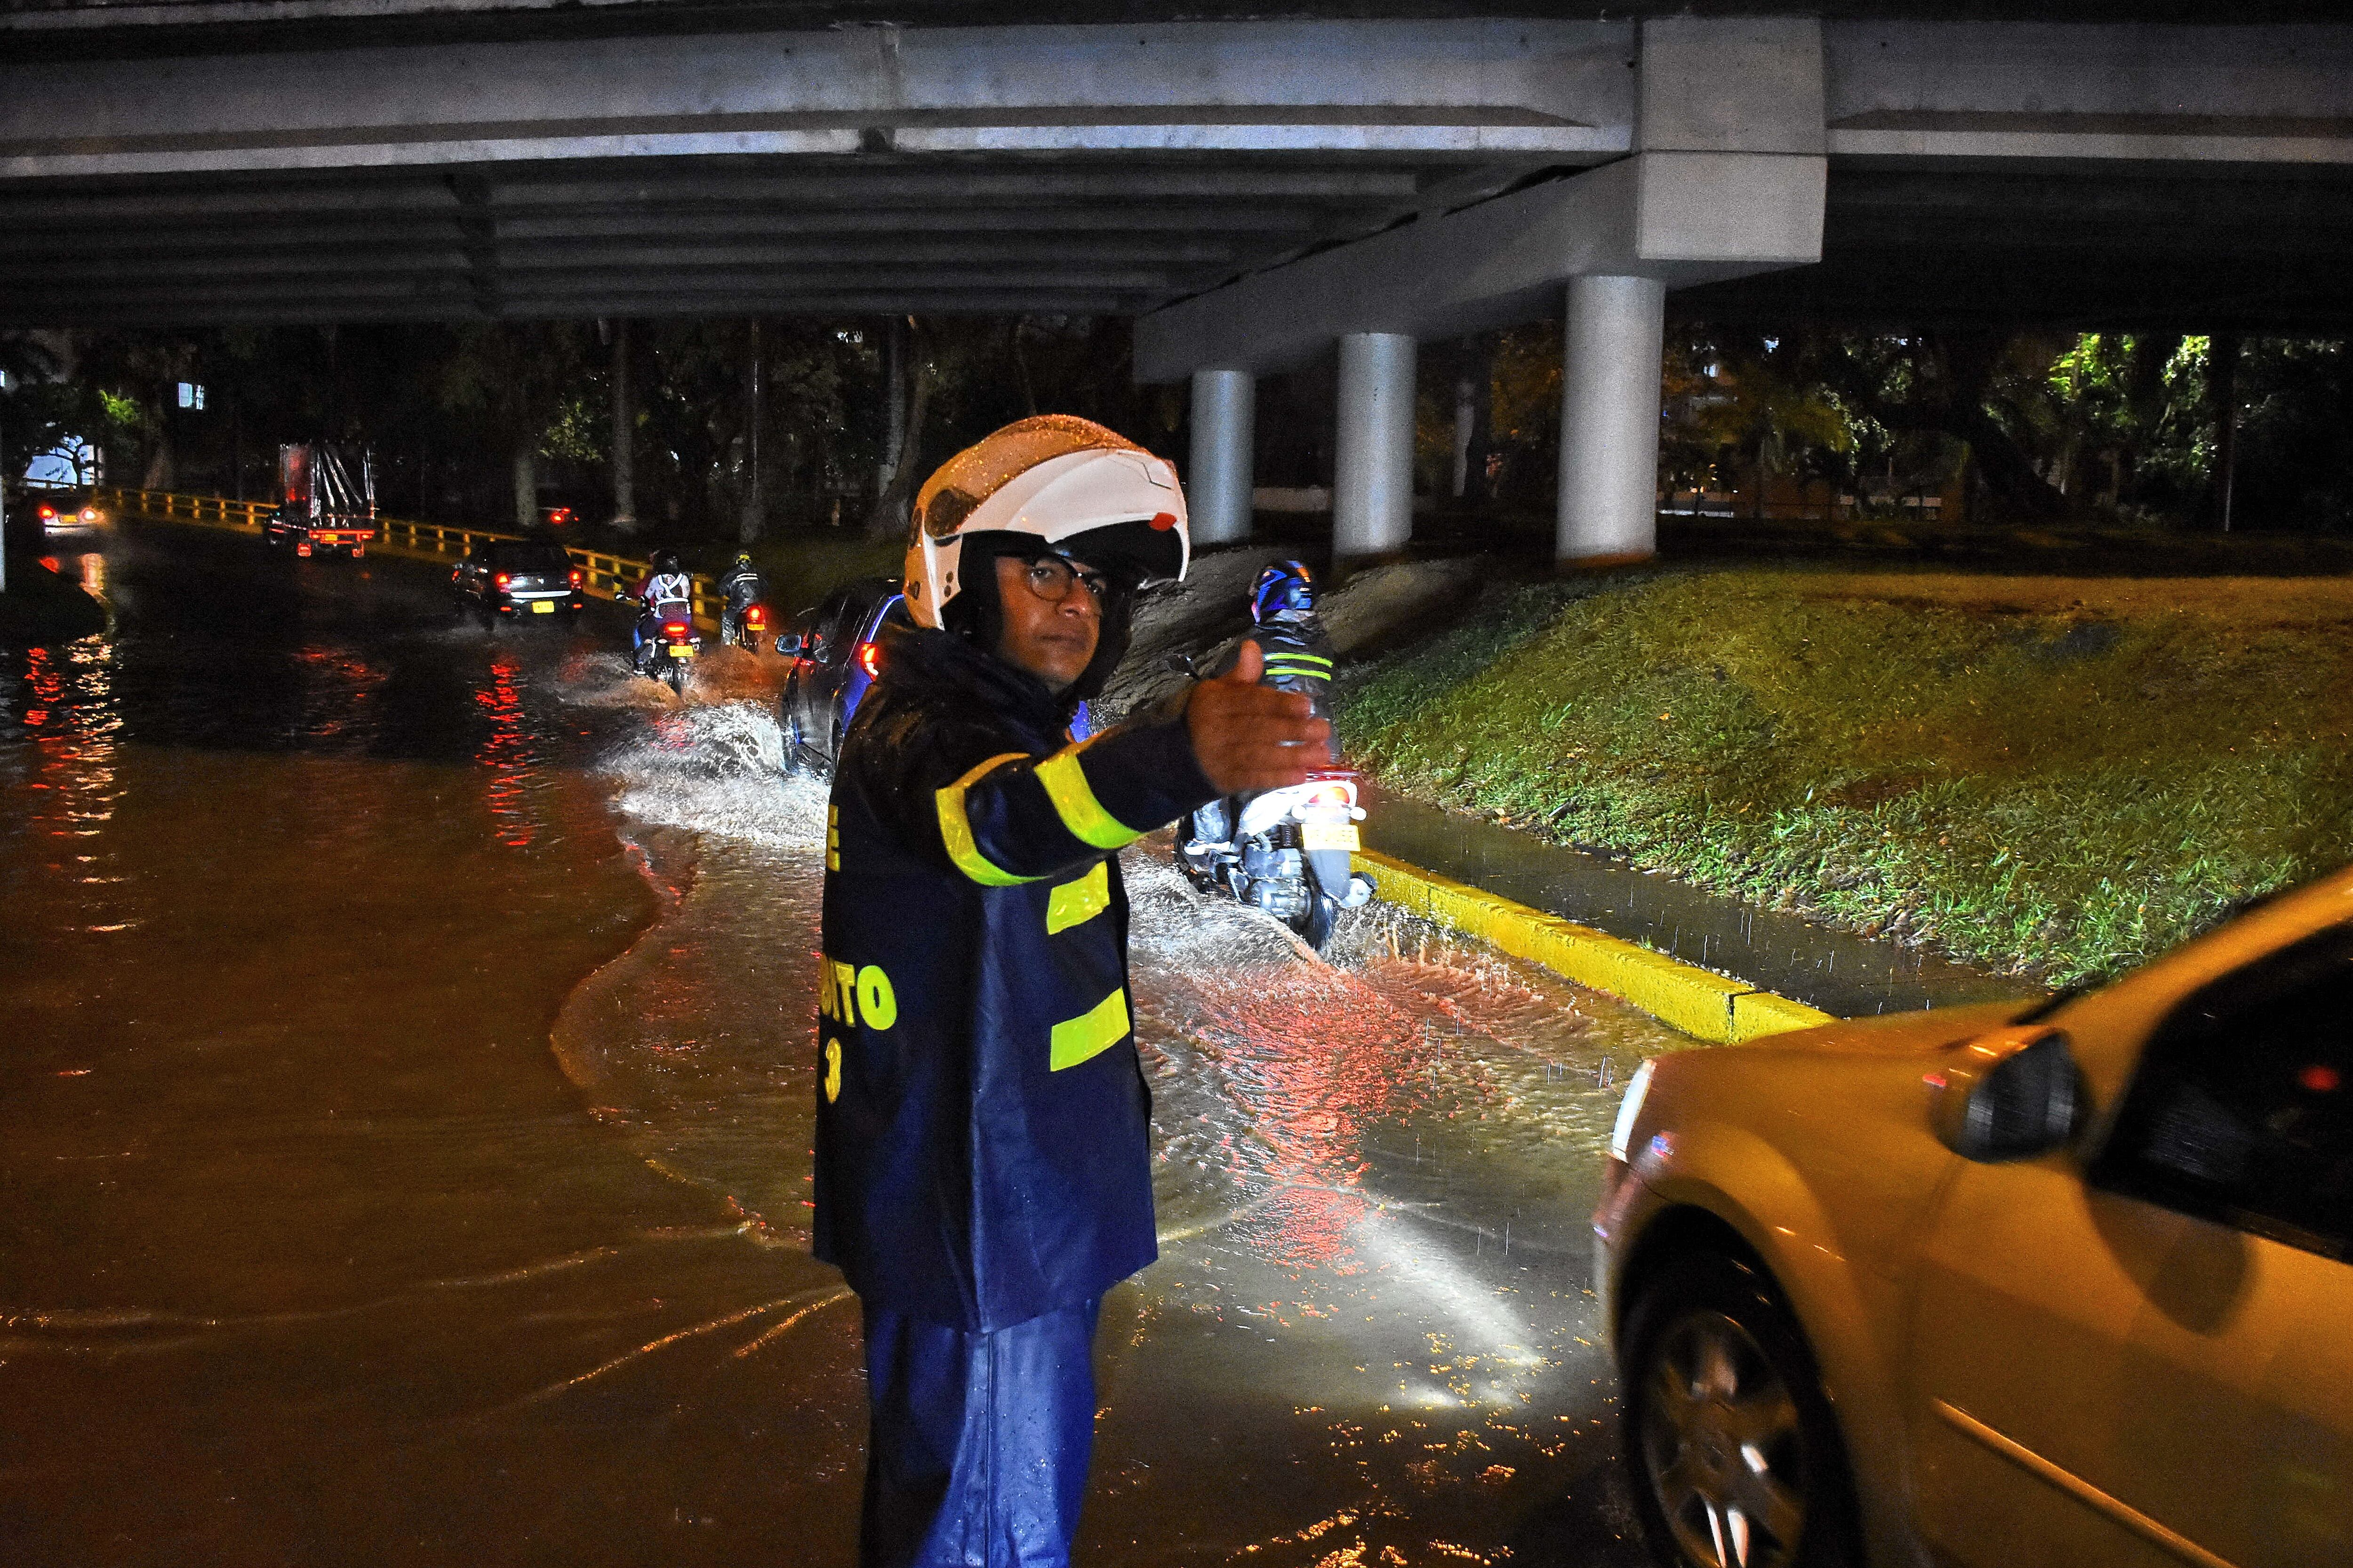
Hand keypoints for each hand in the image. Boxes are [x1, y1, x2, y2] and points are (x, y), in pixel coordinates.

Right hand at [1184, 641, 1332, 794]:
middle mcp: (1217, 729)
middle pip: (1259, 729)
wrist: (1180, 755)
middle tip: (1324, 730)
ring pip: (1260, 756)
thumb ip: (1242, 674)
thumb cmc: (1210, 717)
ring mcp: (1221, 757)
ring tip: (1321, 754)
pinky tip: (1301, 775)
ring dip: (1293, 756)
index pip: (1251, 702)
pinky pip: (1254, 779)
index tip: (1307, 705)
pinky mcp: (1226, 780)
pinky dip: (1278, 778)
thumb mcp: (1220, 690)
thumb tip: (1252, 646)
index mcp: (1217, 702)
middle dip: (1294, 731)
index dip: (1280, 704)